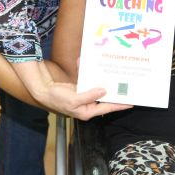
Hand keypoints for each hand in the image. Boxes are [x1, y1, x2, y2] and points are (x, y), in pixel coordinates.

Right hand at [14, 61, 130, 119]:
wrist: (44, 90)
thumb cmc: (57, 98)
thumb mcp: (74, 99)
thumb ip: (89, 95)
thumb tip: (103, 91)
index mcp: (87, 111)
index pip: (106, 108)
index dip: (119, 105)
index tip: (131, 102)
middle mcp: (87, 104)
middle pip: (104, 98)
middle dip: (113, 91)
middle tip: (125, 86)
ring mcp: (84, 96)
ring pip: (96, 87)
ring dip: (100, 79)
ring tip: (112, 73)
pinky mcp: (79, 88)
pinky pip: (87, 80)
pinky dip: (87, 72)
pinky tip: (85, 63)